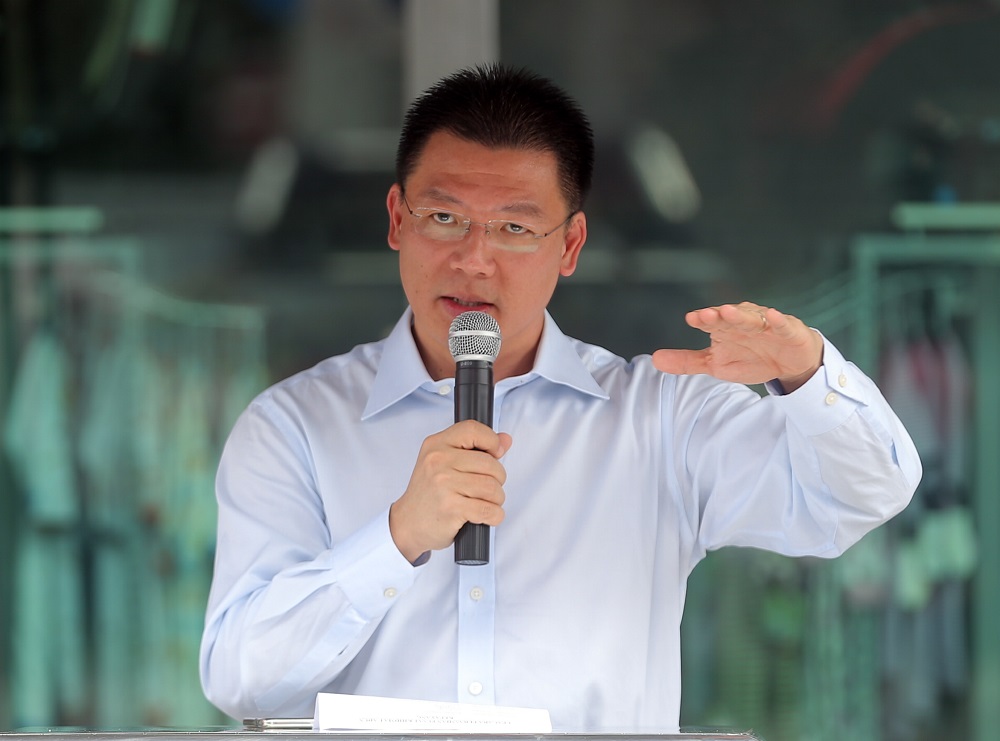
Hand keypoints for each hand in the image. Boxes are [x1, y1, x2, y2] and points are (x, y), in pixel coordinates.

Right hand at [389, 420, 512, 562]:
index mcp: (436, 444)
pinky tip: (484, 515)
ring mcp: (444, 484)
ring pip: (492, 488)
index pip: (473, 429)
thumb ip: (476, 448)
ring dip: (496, 499)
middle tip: (486, 487)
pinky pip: (489, 510)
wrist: (407, 524)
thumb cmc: (428, 494)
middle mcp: (438, 461)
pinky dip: (494, 516)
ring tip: (484, 502)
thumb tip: (505, 440)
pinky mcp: (451, 508)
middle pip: (490, 464)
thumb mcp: (444, 463)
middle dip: (497, 479)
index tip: (495, 453)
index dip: (491, 441)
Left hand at [651, 302, 822, 390]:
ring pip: (752, 318)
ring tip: (728, 312)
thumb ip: (687, 362)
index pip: (711, 323)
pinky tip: (773, 316)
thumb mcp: (715, 364)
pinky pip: (782, 325)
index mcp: (724, 328)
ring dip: (740, 315)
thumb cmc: (750, 358)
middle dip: (717, 315)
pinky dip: (778, 320)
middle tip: (705, 316)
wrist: (789, 364)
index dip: (702, 320)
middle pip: (728, 318)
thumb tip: (654, 360)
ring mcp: (765, 325)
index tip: (692, 319)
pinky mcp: (788, 331)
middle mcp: (742, 322)